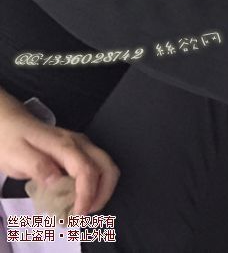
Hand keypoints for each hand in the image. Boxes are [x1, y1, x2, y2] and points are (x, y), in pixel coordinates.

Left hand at [0, 95, 119, 214]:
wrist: (10, 123)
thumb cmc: (11, 141)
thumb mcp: (17, 155)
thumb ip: (38, 167)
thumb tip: (57, 182)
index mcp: (65, 146)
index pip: (86, 170)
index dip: (87, 194)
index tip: (79, 213)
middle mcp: (80, 144)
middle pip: (107, 167)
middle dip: (103, 193)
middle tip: (85, 212)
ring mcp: (82, 146)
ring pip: (107, 167)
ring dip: (102, 190)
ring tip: (84, 207)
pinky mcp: (80, 151)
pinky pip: (97, 168)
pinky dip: (96, 185)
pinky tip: (80, 197)